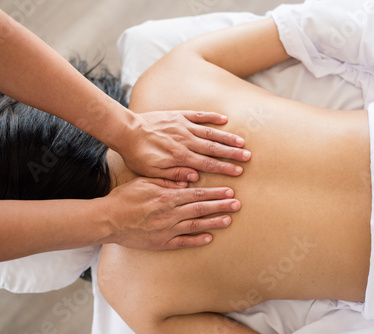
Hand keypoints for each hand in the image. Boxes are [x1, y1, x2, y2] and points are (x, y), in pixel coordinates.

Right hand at [99, 177, 240, 249]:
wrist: (107, 220)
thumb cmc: (124, 198)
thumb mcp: (145, 181)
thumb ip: (166, 180)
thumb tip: (187, 180)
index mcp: (167, 196)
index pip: (197, 194)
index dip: (215, 193)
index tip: (229, 191)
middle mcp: (170, 213)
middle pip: (201, 208)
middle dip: (221, 206)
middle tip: (237, 204)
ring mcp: (167, 229)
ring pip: (196, 225)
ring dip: (214, 222)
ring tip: (229, 219)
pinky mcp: (161, 243)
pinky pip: (183, 242)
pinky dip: (197, 240)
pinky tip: (210, 238)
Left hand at [118, 110, 250, 180]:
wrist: (126, 131)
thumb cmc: (138, 155)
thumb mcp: (152, 172)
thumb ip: (174, 175)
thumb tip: (195, 178)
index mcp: (180, 157)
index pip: (207, 164)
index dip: (224, 168)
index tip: (237, 172)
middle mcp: (185, 141)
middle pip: (213, 149)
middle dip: (232, 154)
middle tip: (247, 157)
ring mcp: (183, 127)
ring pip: (210, 133)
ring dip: (226, 137)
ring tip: (241, 142)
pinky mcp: (178, 116)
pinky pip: (198, 115)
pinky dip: (211, 117)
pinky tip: (224, 119)